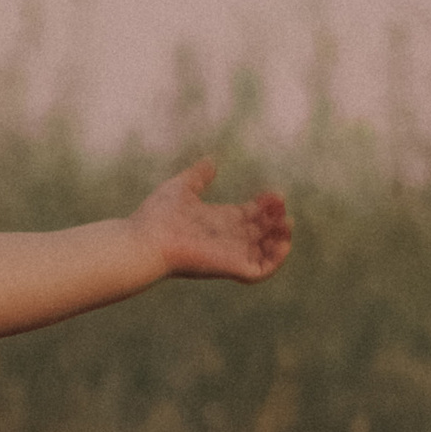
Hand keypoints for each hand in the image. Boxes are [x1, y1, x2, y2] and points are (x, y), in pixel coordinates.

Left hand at [129, 157, 291, 283]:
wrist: (144, 240)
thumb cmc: (157, 216)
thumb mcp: (181, 187)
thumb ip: (198, 175)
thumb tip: (212, 160)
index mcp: (217, 221)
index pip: (250, 215)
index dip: (266, 205)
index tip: (274, 193)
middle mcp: (226, 239)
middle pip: (261, 230)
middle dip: (276, 217)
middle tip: (280, 202)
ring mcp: (229, 254)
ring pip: (265, 252)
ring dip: (281, 238)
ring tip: (286, 222)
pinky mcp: (231, 267)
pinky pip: (260, 271)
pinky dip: (276, 260)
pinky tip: (283, 241)